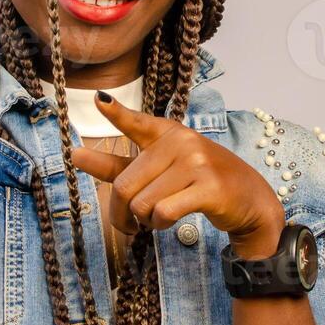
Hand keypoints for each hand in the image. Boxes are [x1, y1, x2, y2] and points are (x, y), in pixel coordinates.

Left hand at [68, 93, 284, 258]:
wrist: (249, 200)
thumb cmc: (200, 183)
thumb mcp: (160, 170)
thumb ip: (118, 165)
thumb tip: (74, 154)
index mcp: (168, 133)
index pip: (137, 123)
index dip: (116, 114)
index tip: (98, 100)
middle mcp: (181, 142)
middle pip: (125, 185)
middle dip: (121, 213)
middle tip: (131, 225)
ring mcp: (196, 163)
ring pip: (142, 203)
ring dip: (145, 221)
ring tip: (158, 219)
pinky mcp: (208, 187)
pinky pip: (163, 211)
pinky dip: (160, 224)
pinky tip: (168, 222)